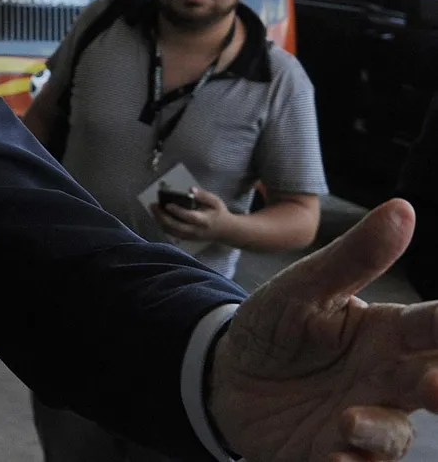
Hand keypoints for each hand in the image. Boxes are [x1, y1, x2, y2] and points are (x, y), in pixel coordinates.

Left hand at [153, 187, 231, 242]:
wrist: (225, 231)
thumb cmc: (219, 213)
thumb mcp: (215, 201)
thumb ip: (204, 196)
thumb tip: (191, 190)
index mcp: (204, 220)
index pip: (188, 216)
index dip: (177, 211)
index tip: (167, 204)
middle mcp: (195, 230)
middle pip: (176, 226)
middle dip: (162, 216)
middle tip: (153, 205)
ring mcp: (190, 236)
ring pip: (171, 231)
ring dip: (160, 221)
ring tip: (153, 210)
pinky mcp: (187, 239)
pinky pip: (172, 234)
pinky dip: (163, 226)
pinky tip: (158, 217)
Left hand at [208, 200, 437, 461]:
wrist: (227, 373)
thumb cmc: (279, 325)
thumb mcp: (304, 287)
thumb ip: (353, 257)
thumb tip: (402, 208)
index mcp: (390, 334)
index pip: (434, 327)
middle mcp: (387, 381)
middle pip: (430, 386)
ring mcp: (362, 420)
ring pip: (390, 434)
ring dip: (376, 433)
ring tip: (346, 422)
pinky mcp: (329, 453)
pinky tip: (333, 459)